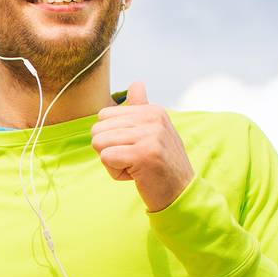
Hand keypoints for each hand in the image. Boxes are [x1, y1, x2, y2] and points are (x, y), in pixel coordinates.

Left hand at [91, 81, 194, 211]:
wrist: (180, 192)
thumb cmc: (161, 165)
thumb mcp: (154, 131)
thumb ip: (141, 108)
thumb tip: (136, 83)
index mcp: (152, 111)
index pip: (103, 115)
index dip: (112, 138)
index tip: (134, 148)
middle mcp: (152, 118)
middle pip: (97, 129)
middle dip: (108, 150)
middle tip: (133, 160)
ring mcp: (149, 135)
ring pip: (99, 143)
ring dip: (112, 162)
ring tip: (135, 166)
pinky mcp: (143, 154)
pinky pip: (105, 158)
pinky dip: (115, 172)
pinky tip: (136, 175)